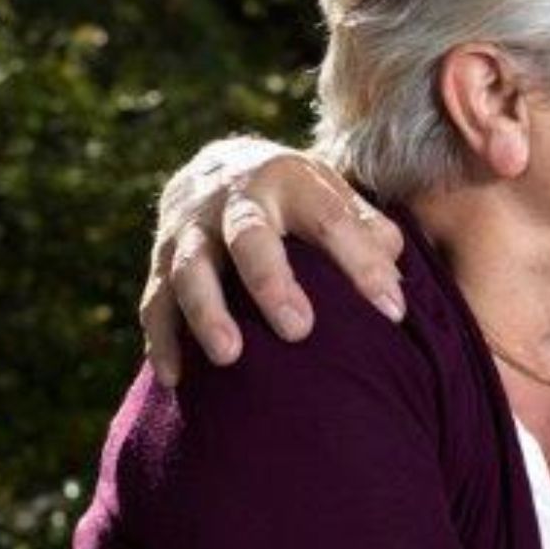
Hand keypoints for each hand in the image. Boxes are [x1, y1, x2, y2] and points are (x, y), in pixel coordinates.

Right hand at [138, 137, 408, 383]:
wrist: (219, 170)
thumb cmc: (296, 199)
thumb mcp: (336, 196)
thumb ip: (370, 233)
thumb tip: (395, 287)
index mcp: (288, 179)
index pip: (331, 220)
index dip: (362, 264)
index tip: (392, 312)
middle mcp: (233, 200)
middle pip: (248, 237)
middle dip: (270, 282)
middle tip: (298, 331)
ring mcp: (190, 230)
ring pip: (189, 269)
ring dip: (207, 313)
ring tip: (229, 356)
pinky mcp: (160, 261)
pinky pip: (155, 301)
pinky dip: (163, 339)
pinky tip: (176, 378)